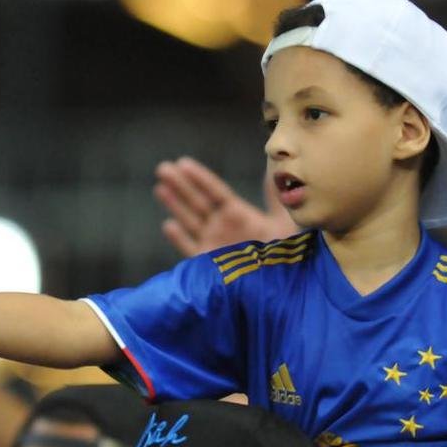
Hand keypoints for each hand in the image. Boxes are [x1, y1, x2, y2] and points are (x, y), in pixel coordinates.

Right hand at [154, 156, 296, 256]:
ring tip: (160, 187)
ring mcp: (213, 244)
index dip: (199, 178)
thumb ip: (276, 197)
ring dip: (175, 204)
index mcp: (238, 214)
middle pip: (197, 202)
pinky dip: (180, 239)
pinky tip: (169, 225)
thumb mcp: (283, 220)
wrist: (283, 284)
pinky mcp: (208, 264)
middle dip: (180, 185)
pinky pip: (191, 249)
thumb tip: (277, 171)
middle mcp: (222, 227)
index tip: (183, 163)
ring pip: (189, 220)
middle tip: (163, 167)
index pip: (214, 191)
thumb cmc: (285, 252)